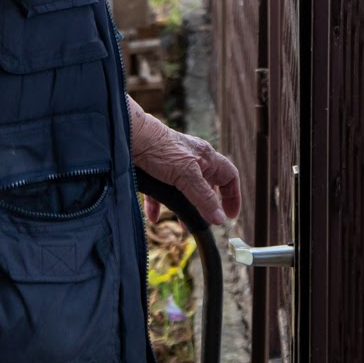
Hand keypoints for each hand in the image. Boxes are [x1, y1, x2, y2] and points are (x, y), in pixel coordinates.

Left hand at [128, 99, 241, 225]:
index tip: (230, 216)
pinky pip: (161, 191)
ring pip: (184, 191)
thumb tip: (220, 220)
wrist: (130, 136)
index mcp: (206, 158)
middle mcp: (193, 161)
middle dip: (205, 207)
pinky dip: (159, 206)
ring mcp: (174, 165)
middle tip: (204, 224)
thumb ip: (203, 197)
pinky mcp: (155, 170)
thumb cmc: (161, 149)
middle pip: (207, 186)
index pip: (229, 176)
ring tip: (182, 226)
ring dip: (184, 209)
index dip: (233, 196)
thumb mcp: (186, 175)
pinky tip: (154, 218)